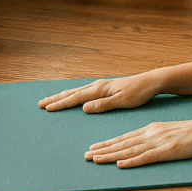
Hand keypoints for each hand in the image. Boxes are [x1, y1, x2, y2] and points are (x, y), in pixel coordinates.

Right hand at [39, 73, 161, 112]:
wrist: (152, 82)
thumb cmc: (139, 93)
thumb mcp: (122, 101)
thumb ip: (103, 105)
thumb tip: (83, 107)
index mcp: (100, 89)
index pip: (76, 98)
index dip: (60, 103)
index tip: (46, 108)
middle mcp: (98, 85)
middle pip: (73, 93)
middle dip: (56, 99)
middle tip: (40, 104)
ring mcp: (102, 86)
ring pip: (77, 91)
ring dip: (63, 96)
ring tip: (51, 100)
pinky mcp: (106, 88)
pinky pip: (85, 91)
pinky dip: (74, 94)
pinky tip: (73, 97)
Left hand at [85, 116, 191, 167]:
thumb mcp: (170, 130)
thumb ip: (155, 136)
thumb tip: (142, 143)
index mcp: (152, 128)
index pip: (125, 137)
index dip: (108, 143)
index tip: (94, 147)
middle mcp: (151, 134)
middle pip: (123, 144)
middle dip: (103, 149)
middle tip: (86, 155)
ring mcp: (159, 143)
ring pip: (129, 150)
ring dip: (111, 156)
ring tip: (95, 159)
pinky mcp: (168, 152)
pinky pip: (146, 158)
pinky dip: (132, 161)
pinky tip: (121, 164)